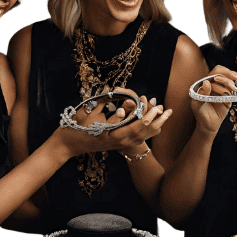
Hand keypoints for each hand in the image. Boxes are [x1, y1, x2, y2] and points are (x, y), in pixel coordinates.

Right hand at [54, 90, 171, 156]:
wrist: (70, 145)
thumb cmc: (77, 127)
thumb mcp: (88, 113)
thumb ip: (103, 103)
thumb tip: (113, 91)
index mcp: (110, 134)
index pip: (131, 124)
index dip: (141, 113)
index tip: (147, 103)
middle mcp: (117, 141)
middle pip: (141, 131)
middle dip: (154, 119)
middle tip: (163, 108)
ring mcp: (119, 145)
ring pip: (142, 137)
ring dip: (155, 125)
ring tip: (165, 114)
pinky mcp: (120, 145)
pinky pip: (139, 139)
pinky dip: (149, 131)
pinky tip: (157, 124)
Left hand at [189, 66, 236, 134]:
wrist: (207, 125)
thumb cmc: (200, 114)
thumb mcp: (197, 105)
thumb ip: (201, 94)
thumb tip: (206, 82)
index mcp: (205, 84)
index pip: (216, 72)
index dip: (223, 72)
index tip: (228, 78)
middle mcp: (213, 85)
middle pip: (224, 75)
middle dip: (228, 80)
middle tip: (232, 87)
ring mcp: (221, 91)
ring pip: (229, 83)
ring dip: (230, 87)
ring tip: (230, 94)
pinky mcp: (227, 98)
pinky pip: (232, 92)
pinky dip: (233, 93)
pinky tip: (231, 97)